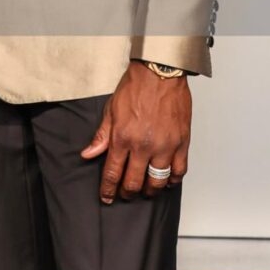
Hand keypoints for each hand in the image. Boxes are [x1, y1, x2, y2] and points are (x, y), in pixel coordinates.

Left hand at [80, 60, 190, 203]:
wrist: (159, 72)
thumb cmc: (135, 87)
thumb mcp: (111, 109)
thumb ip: (102, 136)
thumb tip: (88, 154)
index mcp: (123, 137)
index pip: (113, 172)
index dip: (108, 188)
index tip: (106, 197)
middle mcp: (144, 145)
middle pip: (135, 181)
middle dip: (127, 192)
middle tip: (125, 194)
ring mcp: (165, 146)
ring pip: (157, 181)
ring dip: (150, 190)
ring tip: (145, 190)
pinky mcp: (181, 143)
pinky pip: (179, 171)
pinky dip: (172, 180)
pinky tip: (166, 181)